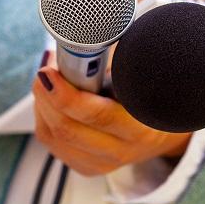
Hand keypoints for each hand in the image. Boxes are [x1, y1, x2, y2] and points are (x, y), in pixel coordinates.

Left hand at [33, 64, 191, 176]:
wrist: (162, 130)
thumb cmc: (148, 92)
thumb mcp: (141, 73)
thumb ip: (118, 59)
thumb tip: (84, 37)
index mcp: (141, 127)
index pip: (97, 114)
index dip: (67, 94)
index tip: (51, 70)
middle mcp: (121, 150)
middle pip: (67, 127)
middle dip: (47, 94)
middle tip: (45, 70)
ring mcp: (102, 163)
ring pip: (53, 136)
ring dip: (42, 104)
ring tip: (46, 81)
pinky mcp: (86, 167)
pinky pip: (51, 142)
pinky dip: (43, 117)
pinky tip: (48, 100)